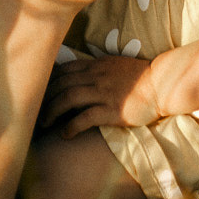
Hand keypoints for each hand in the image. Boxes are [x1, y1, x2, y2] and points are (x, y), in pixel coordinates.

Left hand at [42, 54, 160, 133]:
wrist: (161, 84)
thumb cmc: (139, 77)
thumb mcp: (114, 65)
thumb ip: (96, 69)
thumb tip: (76, 77)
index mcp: (97, 64)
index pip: (64, 69)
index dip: (49, 82)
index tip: (40, 94)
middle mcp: (97, 76)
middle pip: (62, 84)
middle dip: (45, 98)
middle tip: (37, 112)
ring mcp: (104, 92)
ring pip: (69, 98)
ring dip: (52, 111)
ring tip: (45, 124)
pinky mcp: (112, 110)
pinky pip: (85, 117)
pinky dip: (71, 126)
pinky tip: (65, 134)